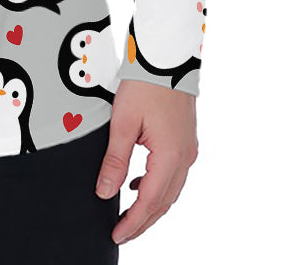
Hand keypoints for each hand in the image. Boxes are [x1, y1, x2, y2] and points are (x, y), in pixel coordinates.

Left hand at [95, 78, 197, 243]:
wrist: (166, 58)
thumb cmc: (144, 85)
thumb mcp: (123, 122)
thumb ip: (115, 160)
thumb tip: (104, 192)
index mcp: (170, 156)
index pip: (150, 201)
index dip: (133, 222)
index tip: (117, 235)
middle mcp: (185, 157)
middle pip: (164, 202)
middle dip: (143, 221)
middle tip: (121, 234)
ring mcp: (188, 149)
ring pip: (170, 190)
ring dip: (151, 206)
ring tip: (128, 216)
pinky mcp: (185, 141)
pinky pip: (173, 174)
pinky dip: (157, 187)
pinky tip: (138, 185)